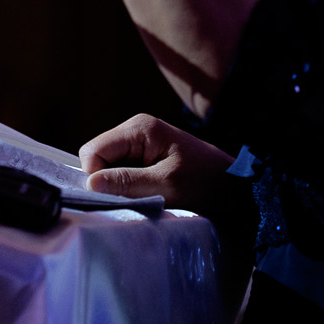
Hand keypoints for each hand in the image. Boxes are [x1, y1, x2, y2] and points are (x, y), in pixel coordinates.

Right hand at [79, 113, 237, 212]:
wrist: (232, 186)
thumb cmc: (204, 182)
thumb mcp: (166, 185)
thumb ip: (127, 182)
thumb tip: (90, 183)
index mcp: (140, 128)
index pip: (93, 151)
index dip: (97, 176)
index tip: (118, 194)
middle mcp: (135, 130)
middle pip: (96, 157)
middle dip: (107, 180)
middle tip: (134, 195)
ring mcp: (138, 144)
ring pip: (106, 168)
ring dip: (119, 186)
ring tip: (145, 194)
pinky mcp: (143, 158)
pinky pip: (120, 173)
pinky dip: (128, 187)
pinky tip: (147, 192)